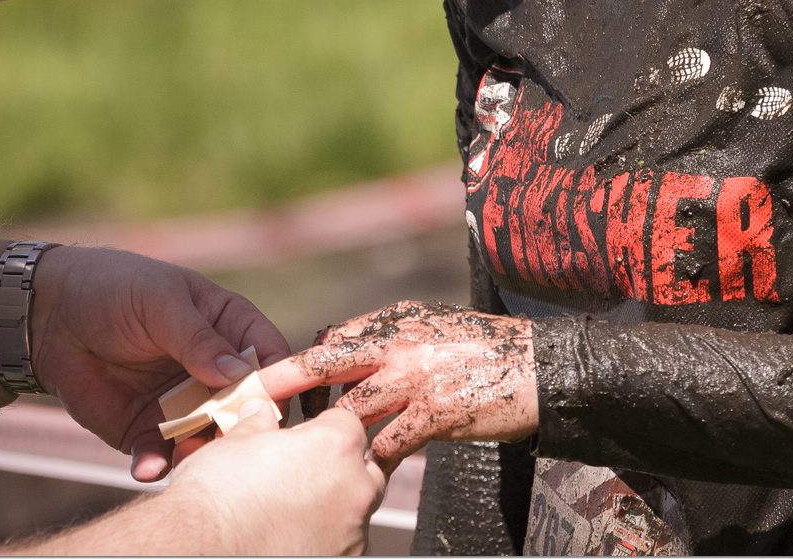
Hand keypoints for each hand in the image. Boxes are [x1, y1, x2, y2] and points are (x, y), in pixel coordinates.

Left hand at [28, 246, 290, 481]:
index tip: (273, 404)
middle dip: (241, 428)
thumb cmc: (113, 288)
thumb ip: (197, 338)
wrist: (48, 314)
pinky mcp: (147, 429)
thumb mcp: (159, 301)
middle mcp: (214, 371)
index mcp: (229, 327)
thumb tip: (239, 372)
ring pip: (209, 438)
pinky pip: (162, 455)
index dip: (278, 380)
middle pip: (246, 407)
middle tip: (230, 442)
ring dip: (201, 452)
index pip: (269, 356)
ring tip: (184, 457)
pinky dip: (158, 465)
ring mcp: (183, 403)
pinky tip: (145, 467)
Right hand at [164, 399, 385, 554]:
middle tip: (301, 474)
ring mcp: (351, 535)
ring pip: (354, 511)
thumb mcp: (233, 445)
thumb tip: (259, 415)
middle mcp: (353, 491)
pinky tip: (289, 536)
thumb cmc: (216, 497)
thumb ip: (258, 427)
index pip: (347, 424)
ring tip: (289, 510)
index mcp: (334, 448)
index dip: (322, 429)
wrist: (200, 549)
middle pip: (363, 469)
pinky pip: (342, 544)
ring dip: (331, 506)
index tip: (303, 439)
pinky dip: (323, 538)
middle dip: (339, 469)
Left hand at [259, 300, 538, 473]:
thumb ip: (390, 337)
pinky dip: (370, 459)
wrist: (541, 368)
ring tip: (301, 451)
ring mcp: (415, 379)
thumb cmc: (486, 349)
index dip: (301, 362)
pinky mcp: (434, 414)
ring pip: (351, 408)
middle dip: (285, 381)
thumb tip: (346, 347)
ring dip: (325, 433)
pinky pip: (387, 443)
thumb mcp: (433, 327)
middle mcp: (400, 344)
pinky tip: (359, 471)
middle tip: (251, 399)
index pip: (334, 339)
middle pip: (327, 362)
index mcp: (397, 321)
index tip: (269, 378)